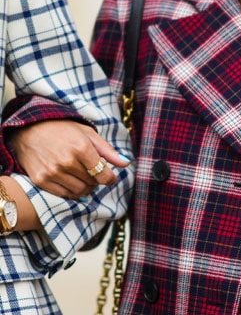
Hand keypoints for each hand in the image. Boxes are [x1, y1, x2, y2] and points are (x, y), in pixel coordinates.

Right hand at [8, 120, 130, 198]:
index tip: (111, 178)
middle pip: (91, 183)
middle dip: (97, 180)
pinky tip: (72, 181)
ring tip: (84, 177)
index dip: (110, 179)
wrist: (30, 130)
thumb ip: (108, 150)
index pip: (103, 174)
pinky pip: (63, 194)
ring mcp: (52, 172)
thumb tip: (126, 163)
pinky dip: (71, 191)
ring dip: (86, 187)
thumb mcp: (88, 134)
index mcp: (81, 148)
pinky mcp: (40, 180)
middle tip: (95, 173)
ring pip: (79, 191)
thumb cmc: (63, 129)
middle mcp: (66, 162)